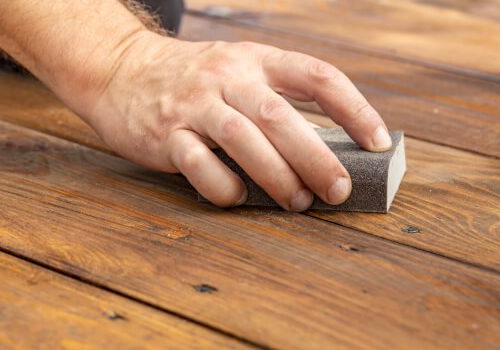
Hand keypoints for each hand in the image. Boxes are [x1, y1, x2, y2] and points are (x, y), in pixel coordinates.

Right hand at [78, 31, 391, 209]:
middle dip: (316, 157)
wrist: (120, 70)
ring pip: (242, 138)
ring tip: (297, 202)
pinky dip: (224, 187)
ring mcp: (193, 105)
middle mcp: (227, 78)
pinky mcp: (164, 134)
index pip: (317, 76)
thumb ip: (279, 100)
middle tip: (338, 190)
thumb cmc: (195, 80)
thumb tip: (329, 151)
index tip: (379, 142)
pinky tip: (238, 197)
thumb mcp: (239, 71)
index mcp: (256, 60)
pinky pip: (199, 164)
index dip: (355, 109)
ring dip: (276, 175)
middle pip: (279, 115)